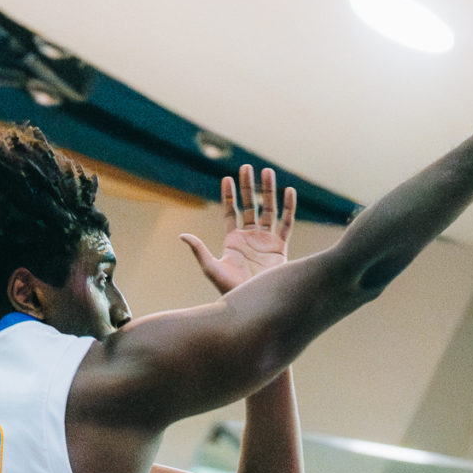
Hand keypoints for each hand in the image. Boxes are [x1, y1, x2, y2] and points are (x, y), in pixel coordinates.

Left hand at [181, 165, 297, 294]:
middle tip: (247, 167)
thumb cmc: (231, 291)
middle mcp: (250, 238)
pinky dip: (289, 208)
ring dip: (268, 191)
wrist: (256, 305)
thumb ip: (199, 251)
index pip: (230, 213)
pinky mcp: (281, 248)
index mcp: (233, 241)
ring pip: (268, 210)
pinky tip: (289, 192)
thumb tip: (182, 236)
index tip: (227, 178)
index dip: (229, 196)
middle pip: (249, 206)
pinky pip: (287, 224)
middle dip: (248, 187)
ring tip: (267, 171)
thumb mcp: (212, 269)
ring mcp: (266, 242)